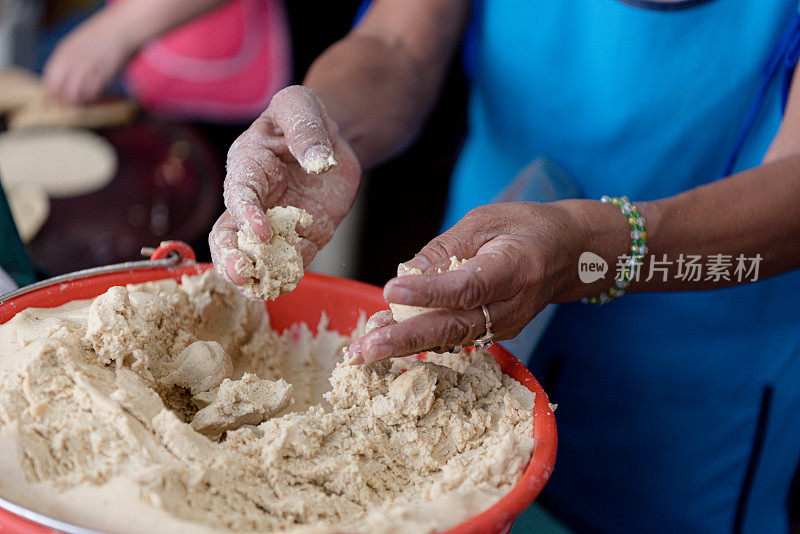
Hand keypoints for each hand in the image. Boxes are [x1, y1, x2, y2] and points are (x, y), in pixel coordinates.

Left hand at [43, 16, 134, 103]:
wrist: (119, 31)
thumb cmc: (99, 36)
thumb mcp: (74, 43)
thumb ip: (65, 60)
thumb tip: (60, 80)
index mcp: (63, 53)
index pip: (50, 80)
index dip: (51, 93)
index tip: (54, 101)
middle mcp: (72, 62)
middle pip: (61, 90)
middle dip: (64, 102)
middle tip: (69, 106)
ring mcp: (87, 69)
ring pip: (75, 95)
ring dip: (78, 102)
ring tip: (83, 102)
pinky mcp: (102, 75)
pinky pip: (92, 93)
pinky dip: (91, 99)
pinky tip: (94, 97)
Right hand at [209, 85, 360, 284]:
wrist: (329, 136)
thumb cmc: (303, 115)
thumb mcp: (301, 105)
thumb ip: (306, 129)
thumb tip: (319, 164)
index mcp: (248, 165)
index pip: (240, 194)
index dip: (246, 215)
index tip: (261, 232)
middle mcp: (256, 200)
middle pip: (230, 235)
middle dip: (231, 257)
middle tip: (241, 275)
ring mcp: (278, 222)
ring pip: (257, 255)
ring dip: (257, 274)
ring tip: (263, 290)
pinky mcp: (303, 236)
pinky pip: (292, 260)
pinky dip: (289, 273)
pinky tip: (287, 284)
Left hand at [348, 201, 591, 363]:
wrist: (568, 254)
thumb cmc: (524, 228)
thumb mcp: (484, 221)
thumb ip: (444, 250)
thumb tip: (404, 275)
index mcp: (514, 267)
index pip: (467, 286)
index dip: (429, 292)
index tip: (390, 291)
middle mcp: (512, 305)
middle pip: (454, 326)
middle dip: (405, 339)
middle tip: (363, 350)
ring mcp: (505, 325)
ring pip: (450, 339)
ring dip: (405, 346)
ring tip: (363, 350)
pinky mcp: (495, 333)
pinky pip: (454, 338)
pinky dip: (420, 340)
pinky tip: (386, 339)